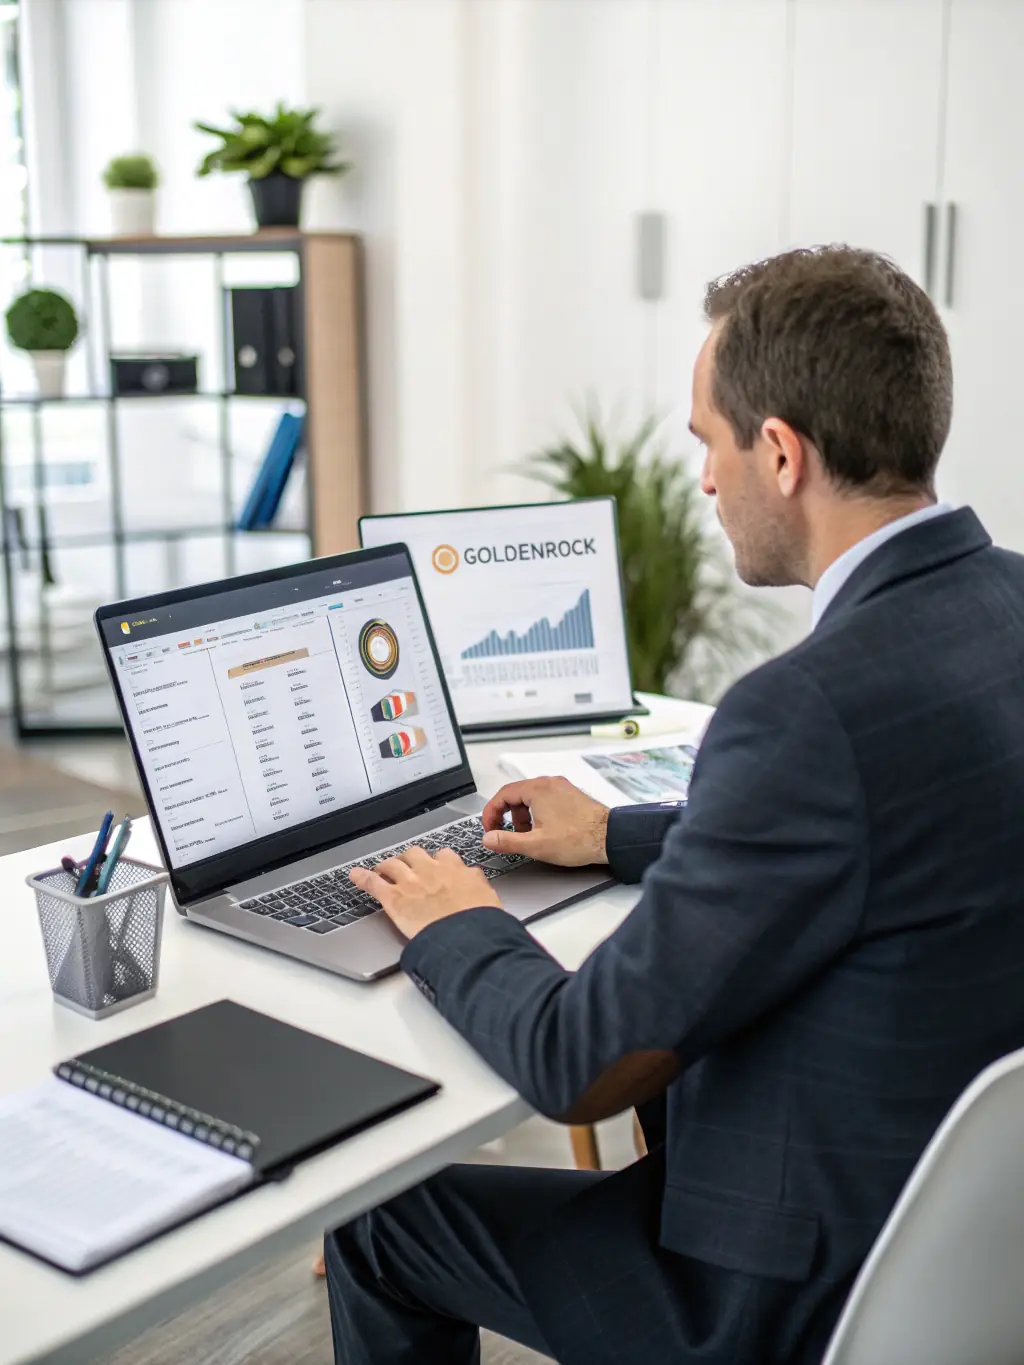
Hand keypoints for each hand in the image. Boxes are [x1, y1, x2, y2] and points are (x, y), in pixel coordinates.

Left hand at [349, 845, 500, 940]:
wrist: (465, 935)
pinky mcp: (394, 898)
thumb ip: (477, 884)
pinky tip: (355, 875)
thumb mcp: (488, 897)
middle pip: (415, 854)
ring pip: (392, 863)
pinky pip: (373, 882)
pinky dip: (362, 878)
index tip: (436, 865)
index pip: (444, 856)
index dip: (437, 861)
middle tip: (408, 866)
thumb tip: (475, 880)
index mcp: (455, 870)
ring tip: (383, 869)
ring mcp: (410, 882)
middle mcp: (431, 871)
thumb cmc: (479, 922)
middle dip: (410, 858)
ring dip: (387, 866)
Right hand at [480, 777, 609, 865]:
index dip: (491, 813)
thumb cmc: (578, 839)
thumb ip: (507, 841)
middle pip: (516, 794)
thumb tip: (488, 839)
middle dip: (507, 816)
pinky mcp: (571, 795)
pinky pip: (545, 798)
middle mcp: (549, 783)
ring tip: (527, 836)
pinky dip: (537, 812)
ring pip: (531, 797)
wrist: (610, 837)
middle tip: (505, 833)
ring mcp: (561, 787)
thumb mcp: (536, 845)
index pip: (502, 795)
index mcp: (537, 789)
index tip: (490, 828)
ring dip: (522, 815)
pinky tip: (543, 830)